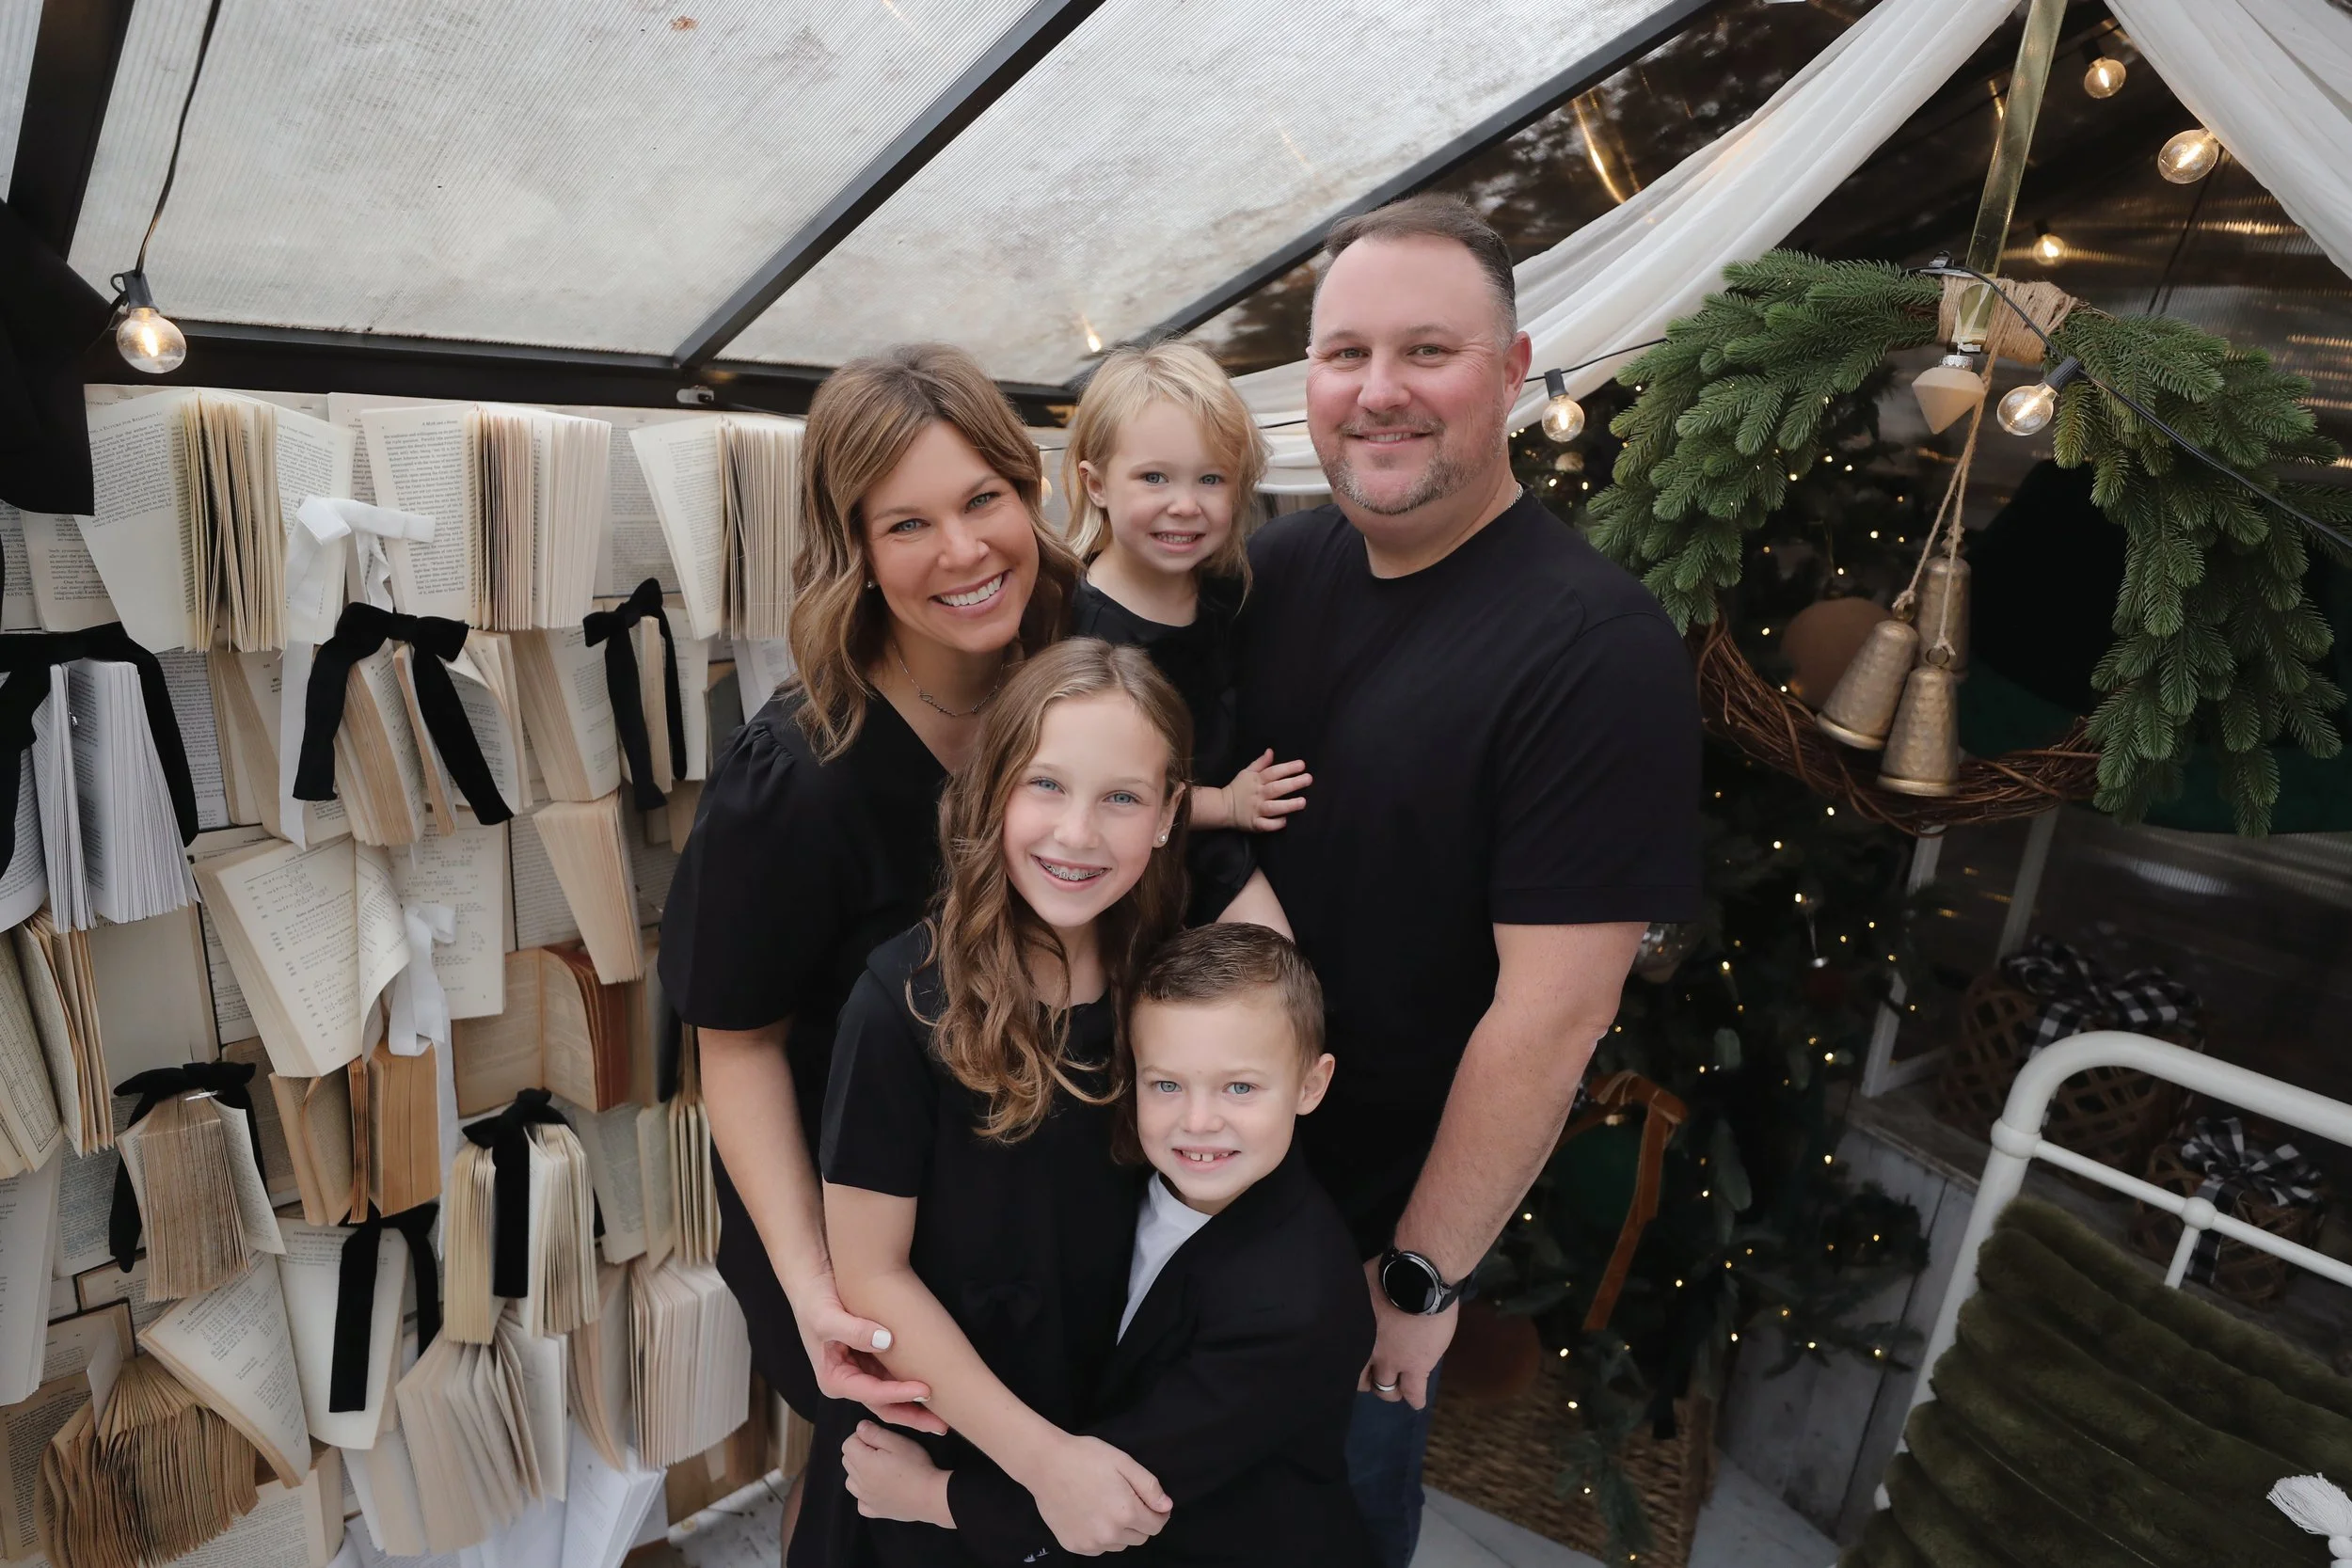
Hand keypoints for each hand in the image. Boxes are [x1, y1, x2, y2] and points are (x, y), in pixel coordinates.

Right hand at [790, 1270, 945, 1434]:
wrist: (813, 1284)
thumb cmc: (815, 1301)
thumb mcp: (828, 1316)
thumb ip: (853, 1330)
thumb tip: (885, 1341)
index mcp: (834, 1380)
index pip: (871, 1394)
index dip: (899, 1394)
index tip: (926, 1390)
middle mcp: (849, 1382)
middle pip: (884, 1406)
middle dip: (913, 1416)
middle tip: (942, 1423)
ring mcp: (862, 1373)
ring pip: (892, 1397)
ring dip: (916, 1405)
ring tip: (946, 1413)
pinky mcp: (873, 1361)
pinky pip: (895, 1378)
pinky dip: (912, 1384)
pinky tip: (934, 1387)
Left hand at [842, 1421, 954, 1526]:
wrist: (930, 1496)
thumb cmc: (916, 1466)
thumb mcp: (898, 1442)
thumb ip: (875, 1433)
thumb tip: (860, 1428)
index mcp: (864, 1464)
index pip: (847, 1444)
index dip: (862, 1437)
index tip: (878, 1439)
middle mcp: (860, 1483)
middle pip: (847, 1461)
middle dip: (859, 1452)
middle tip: (882, 1452)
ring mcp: (866, 1499)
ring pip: (851, 1481)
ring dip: (859, 1473)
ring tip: (880, 1469)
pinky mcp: (875, 1511)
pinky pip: (860, 1502)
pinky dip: (865, 1494)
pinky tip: (879, 1489)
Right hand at [1021, 1433, 1170, 1554]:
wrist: (1045, 1464)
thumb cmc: (1085, 1457)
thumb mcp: (1123, 1462)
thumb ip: (1149, 1486)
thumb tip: (1166, 1506)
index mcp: (1126, 1512)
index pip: (1156, 1526)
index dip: (1158, 1514)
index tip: (1153, 1504)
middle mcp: (1109, 1534)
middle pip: (1139, 1537)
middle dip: (1139, 1521)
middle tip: (1126, 1499)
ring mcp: (1090, 1543)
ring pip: (1119, 1544)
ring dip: (1120, 1530)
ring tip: (1105, 1505)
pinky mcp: (1074, 1545)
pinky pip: (1098, 1547)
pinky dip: (1100, 1536)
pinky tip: (1090, 1514)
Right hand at [1210, 751, 1310, 832]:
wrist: (1223, 807)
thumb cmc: (1239, 788)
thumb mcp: (1247, 772)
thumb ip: (1260, 762)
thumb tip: (1271, 751)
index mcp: (1256, 780)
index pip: (1273, 772)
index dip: (1288, 768)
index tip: (1302, 765)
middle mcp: (1258, 794)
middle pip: (1276, 788)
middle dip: (1293, 784)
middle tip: (1308, 779)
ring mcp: (1256, 810)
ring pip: (1273, 807)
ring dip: (1288, 805)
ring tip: (1303, 802)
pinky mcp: (1255, 824)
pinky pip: (1266, 825)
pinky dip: (1275, 823)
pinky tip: (1285, 821)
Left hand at [1359, 1257, 1456, 1408]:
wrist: (1419, 1277)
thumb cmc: (1386, 1272)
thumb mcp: (1358, 1284)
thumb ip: (1354, 1299)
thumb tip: (1346, 1295)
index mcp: (1351, 1331)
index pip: (1341, 1357)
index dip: (1348, 1361)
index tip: (1352, 1360)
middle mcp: (1366, 1351)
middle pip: (1360, 1378)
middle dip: (1367, 1379)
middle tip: (1374, 1376)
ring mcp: (1392, 1362)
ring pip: (1386, 1390)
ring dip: (1391, 1391)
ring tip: (1397, 1389)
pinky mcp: (1417, 1366)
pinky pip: (1415, 1392)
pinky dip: (1416, 1399)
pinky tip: (1416, 1402)